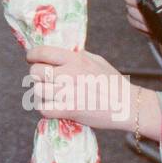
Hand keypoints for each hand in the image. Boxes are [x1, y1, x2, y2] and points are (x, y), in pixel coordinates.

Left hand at [25, 45, 151, 133]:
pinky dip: (45, 108)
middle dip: (37, 75)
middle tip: (44, 79)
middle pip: (35, 72)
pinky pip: (43, 109)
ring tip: (49, 94)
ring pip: (37, 91)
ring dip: (41, 93)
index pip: (42, 52)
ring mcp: (68, 93)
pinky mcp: (69, 111)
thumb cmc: (114, 83)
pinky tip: (53, 106)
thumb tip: (60, 51)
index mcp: (75, 59)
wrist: (129, 106)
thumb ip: (77, 55)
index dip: (32, 55)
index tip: (32, 58)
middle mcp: (69, 74)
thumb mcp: (97, 60)